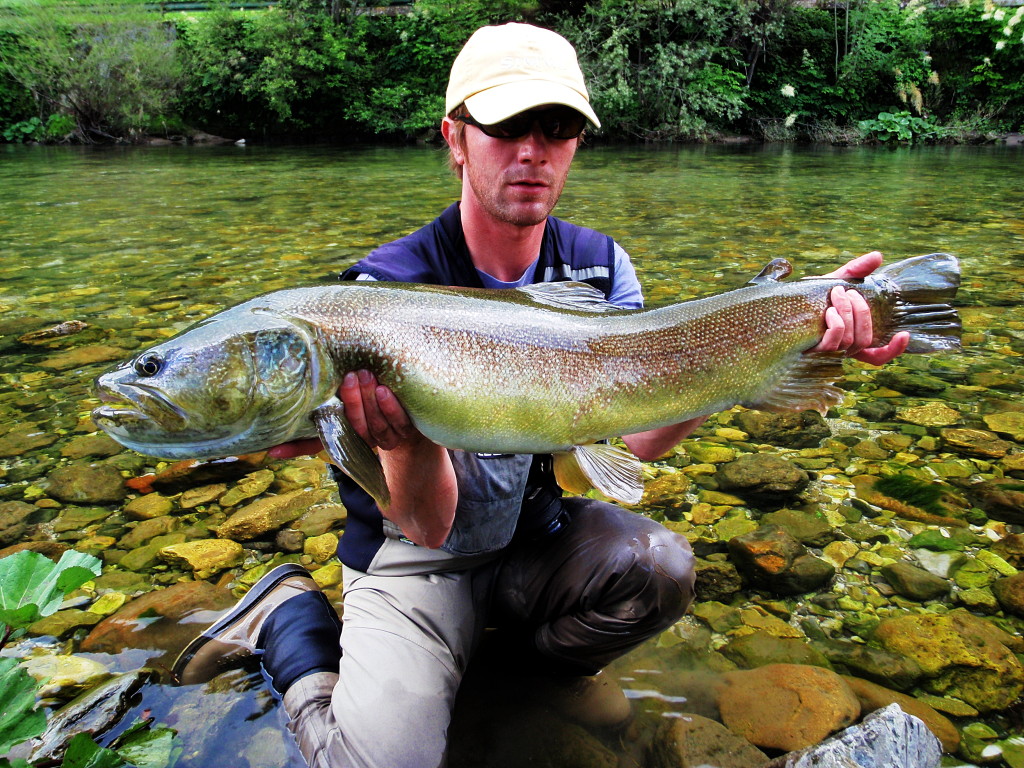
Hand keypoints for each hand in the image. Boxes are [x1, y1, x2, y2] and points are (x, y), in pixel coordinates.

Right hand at [266, 370, 416, 459]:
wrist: (412, 403)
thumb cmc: (371, 393)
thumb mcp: (346, 395)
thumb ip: (323, 400)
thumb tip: (278, 408)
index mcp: (345, 434)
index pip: (317, 442)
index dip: (295, 448)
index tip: (274, 451)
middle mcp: (364, 439)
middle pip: (354, 428)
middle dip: (352, 403)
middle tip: (348, 378)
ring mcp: (387, 436)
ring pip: (375, 425)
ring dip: (370, 401)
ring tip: (365, 375)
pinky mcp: (407, 429)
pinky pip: (398, 422)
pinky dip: (391, 407)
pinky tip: (385, 391)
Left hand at [811, 251, 908, 365]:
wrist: (784, 302)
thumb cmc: (812, 297)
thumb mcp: (835, 281)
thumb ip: (856, 270)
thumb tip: (878, 256)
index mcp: (851, 337)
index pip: (877, 356)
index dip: (893, 350)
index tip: (904, 334)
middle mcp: (841, 349)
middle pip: (865, 339)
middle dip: (861, 312)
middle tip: (846, 292)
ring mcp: (827, 352)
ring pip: (852, 340)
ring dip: (847, 313)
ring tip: (835, 295)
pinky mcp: (812, 350)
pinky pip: (834, 342)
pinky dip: (836, 324)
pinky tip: (829, 312)